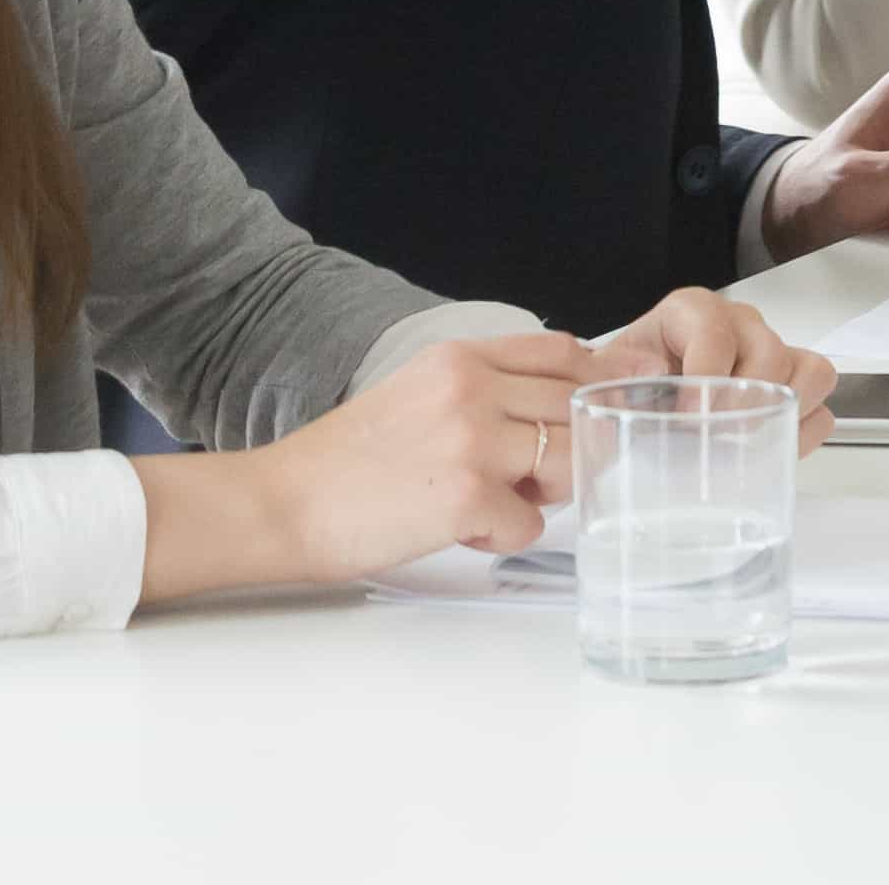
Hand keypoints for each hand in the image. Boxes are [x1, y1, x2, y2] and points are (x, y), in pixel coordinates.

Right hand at [137, 327, 599, 596]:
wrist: (281, 505)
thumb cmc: (344, 462)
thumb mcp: (416, 392)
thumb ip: (483, 390)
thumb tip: (552, 411)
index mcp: (459, 357)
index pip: (562, 351)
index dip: (596, 379)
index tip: (606, 405)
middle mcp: (471, 387)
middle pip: (575, 407)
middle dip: (567, 448)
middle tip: (526, 479)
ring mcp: (472, 439)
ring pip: (568, 461)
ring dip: (541, 493)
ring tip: (489, 504)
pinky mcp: (467, 496)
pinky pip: (530, 523)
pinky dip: (503, 537)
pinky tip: (460, 532)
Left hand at [583, 285, 843, 438]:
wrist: (632, 406)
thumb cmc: (621, 390)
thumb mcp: (601, 379)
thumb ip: (598, 374)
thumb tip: (614, 377)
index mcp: (691, 312)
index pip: (714, 332)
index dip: (704, 380)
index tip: (684, 420)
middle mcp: (740, 324)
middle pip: (770, 351)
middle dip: (744, 403)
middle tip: (714, 439)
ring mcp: (772, 353)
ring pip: (811, 371)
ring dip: (782, 414)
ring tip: (743, 445)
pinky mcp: (791, 388)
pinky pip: (822, 405)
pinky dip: (802, 433)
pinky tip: (766, 452)